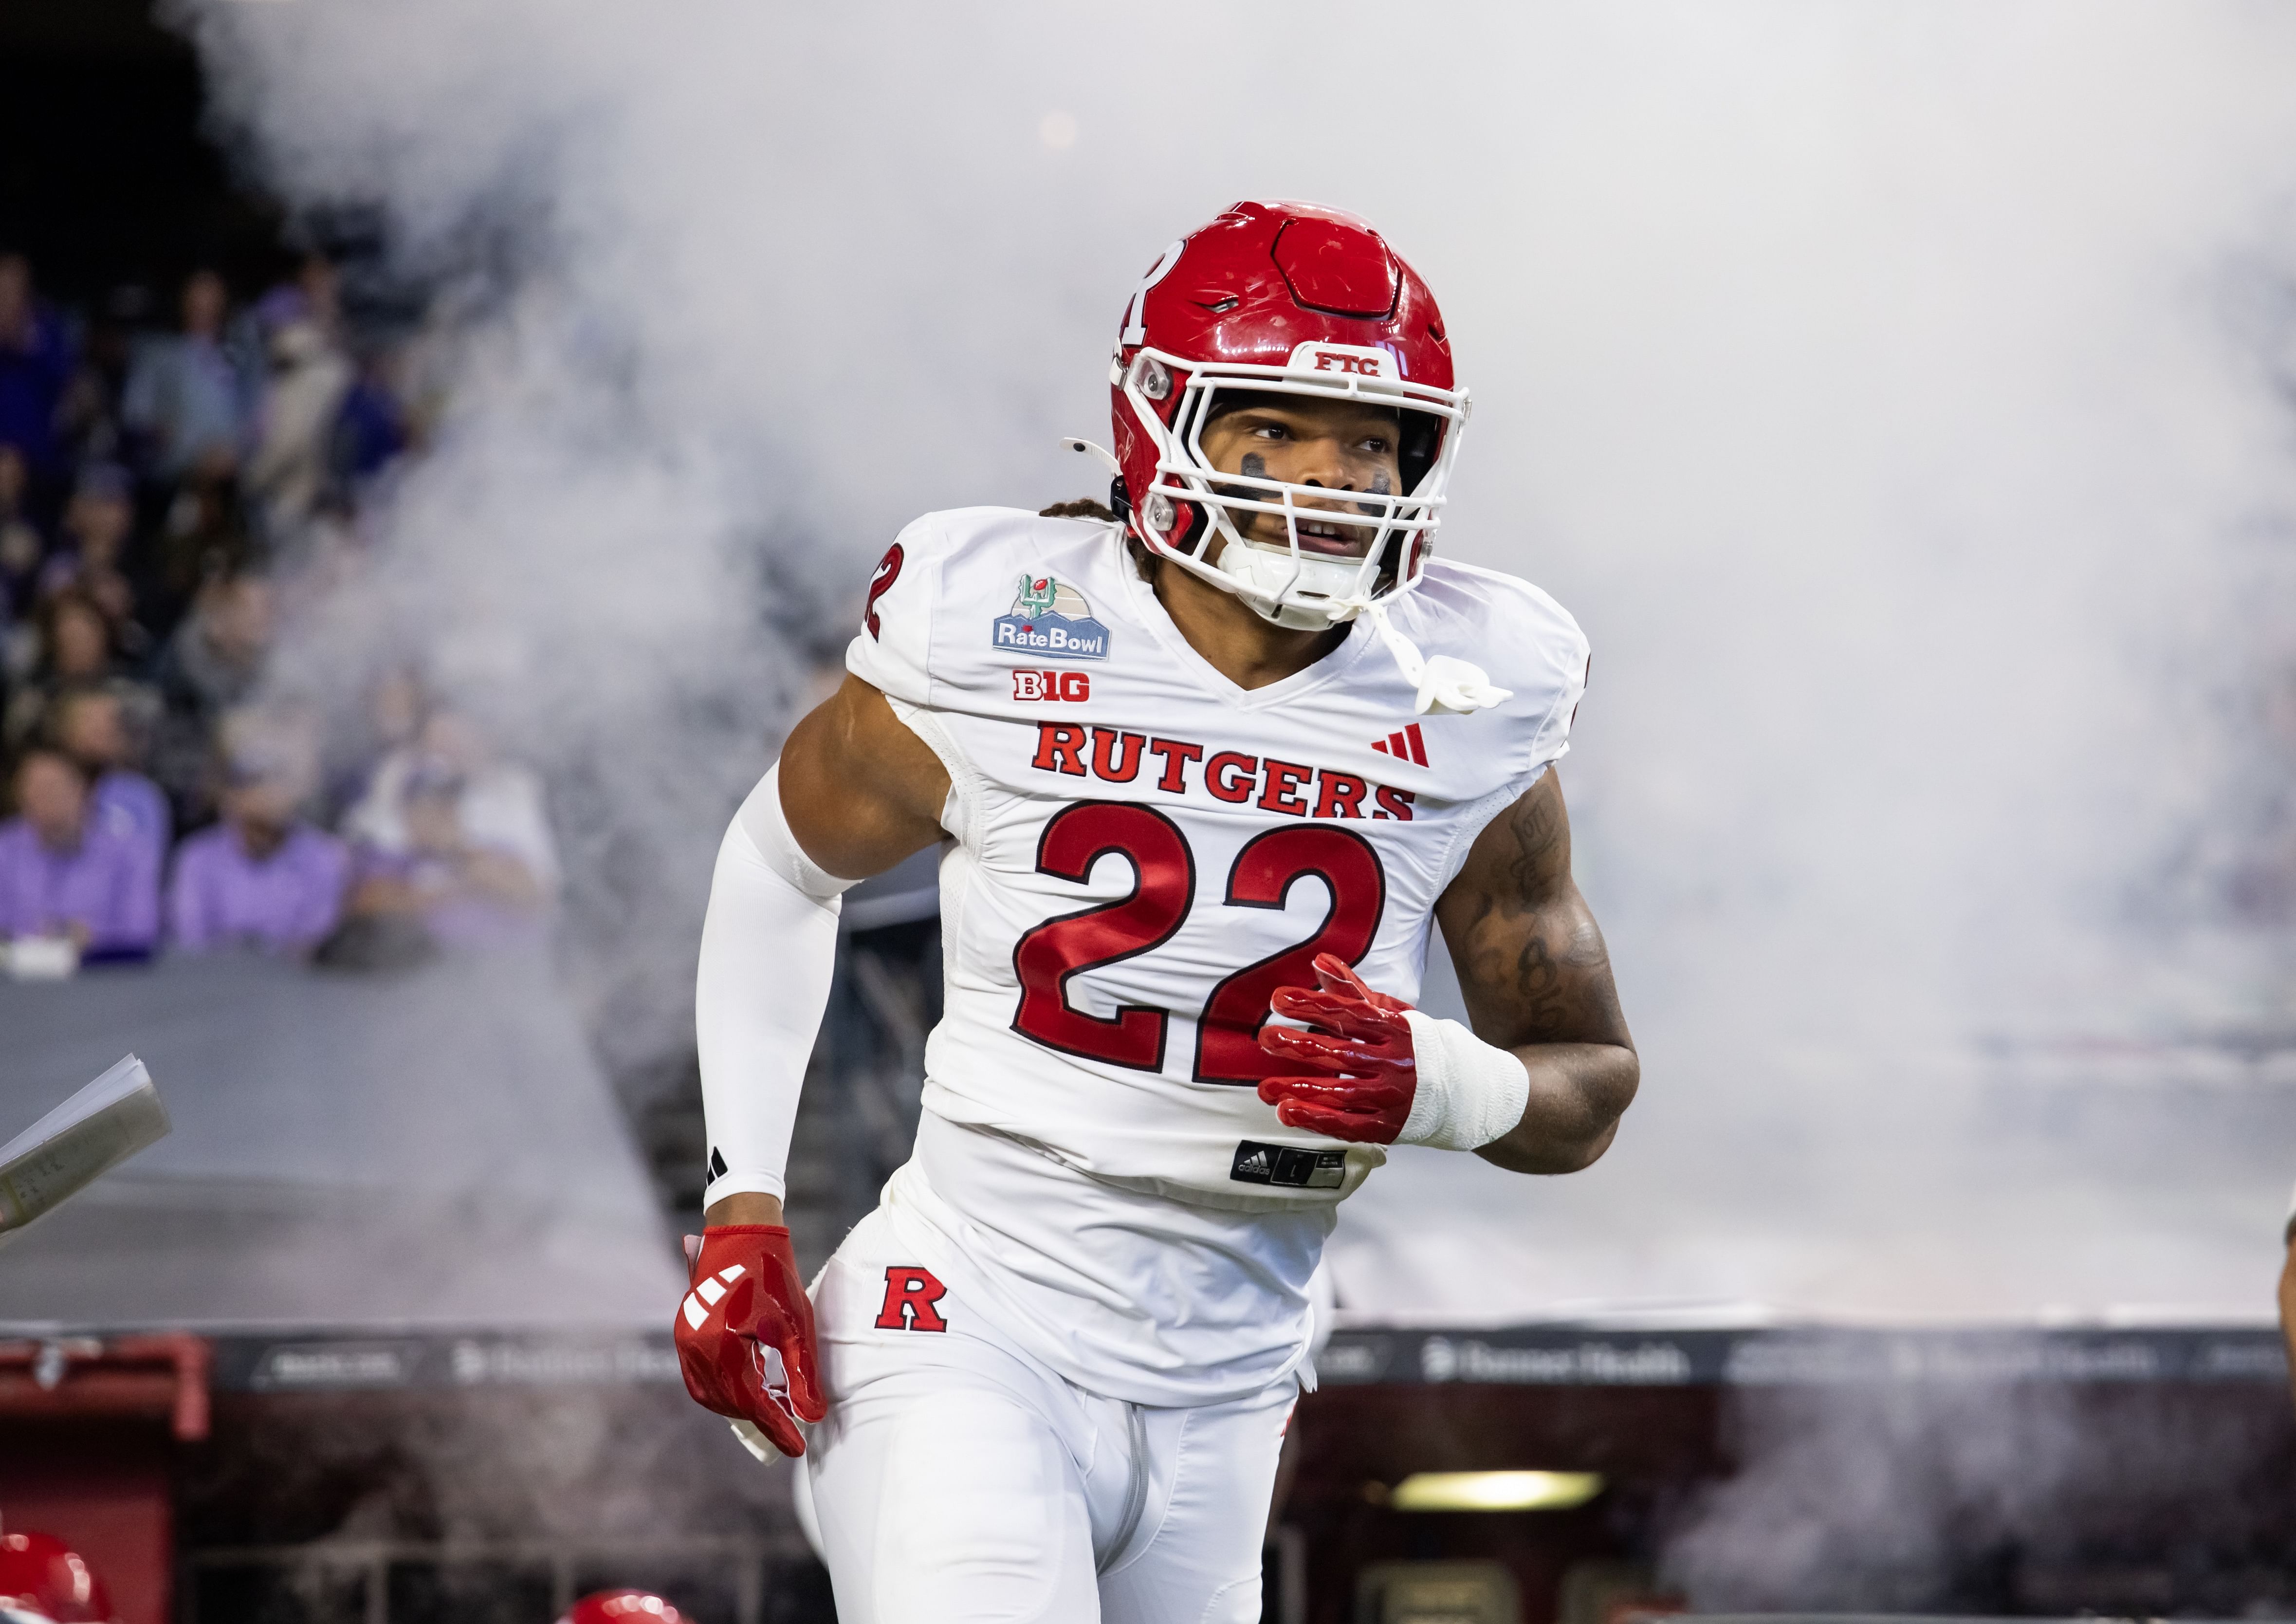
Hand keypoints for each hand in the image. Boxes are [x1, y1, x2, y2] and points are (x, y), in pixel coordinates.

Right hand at [674, 1225, 826, 1455]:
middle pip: (729, 1402)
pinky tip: (749, 1390)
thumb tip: (811, 1417)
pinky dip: (725, 1392)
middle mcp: (697, 1347)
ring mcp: (686, 1341)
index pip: (752, 1403)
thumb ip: (802, 1374)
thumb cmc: (774, 1275)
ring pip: (711, 1394)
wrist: (743, 1232)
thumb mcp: (795, 1325)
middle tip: (789, 1428)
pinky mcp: (684, 1334)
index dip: (777, 1428)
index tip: (798, 1448)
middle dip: (760, 1419)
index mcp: (723, 1345)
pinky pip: (700, 1379)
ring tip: (772, 1411)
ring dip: (741, 1407)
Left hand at [1255, 953, 1417, 1143]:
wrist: (1468, 1091)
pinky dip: (1317, 1120)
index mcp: (1397, 1029)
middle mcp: (1395, 1063)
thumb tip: (1320, 961)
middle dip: (1300, 1046)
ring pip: (1341, 1093)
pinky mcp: (1388, 1126)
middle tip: (1266, 1039)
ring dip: (1300, 1090)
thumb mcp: (1392, 1013)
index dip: (1312, 1006)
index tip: (1279, 999)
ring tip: (1265, 1088)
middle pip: (1342, 1053)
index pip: (1349, 1014)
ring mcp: (1392, 1097)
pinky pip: (1348, 1124)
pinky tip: (1288, 1113)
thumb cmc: (1422, 1047)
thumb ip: (1352, 991)